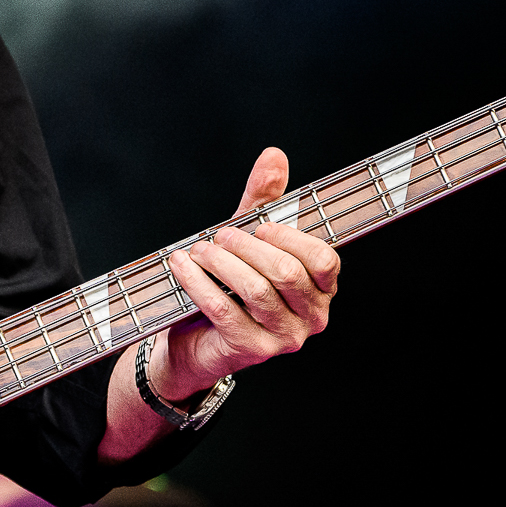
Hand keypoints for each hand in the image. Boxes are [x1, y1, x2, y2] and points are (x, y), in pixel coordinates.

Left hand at [149, 146, 340, 402]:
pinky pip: (224, 310)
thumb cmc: (230, 287)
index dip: (290, 238)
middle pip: (286, 273)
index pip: (323, 260)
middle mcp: (311, 317)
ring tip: (199, 249)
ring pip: (256, 291)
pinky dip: (198, 283)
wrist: (198, 341)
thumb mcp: (248, 240)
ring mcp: (283, 338)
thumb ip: (264, 202)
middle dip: (248, 247)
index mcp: (320, 289)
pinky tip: (182, 265)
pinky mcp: (251, 350)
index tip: (259, 226)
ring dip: (222, 263)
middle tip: (220, 235)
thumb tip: (274, 156)